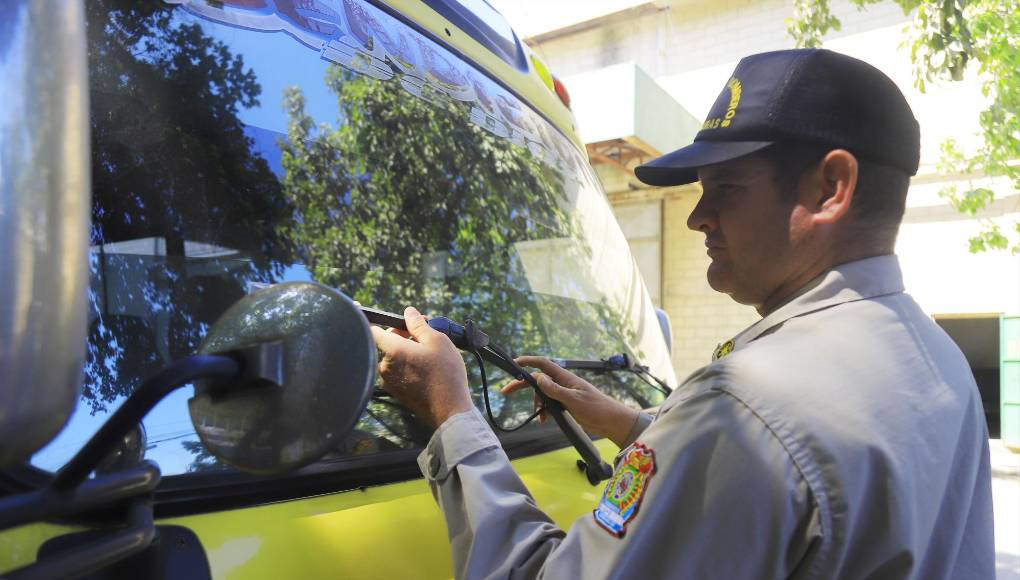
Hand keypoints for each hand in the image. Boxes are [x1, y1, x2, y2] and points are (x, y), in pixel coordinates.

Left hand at [371, 306, 472, 428]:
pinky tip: (426, 369)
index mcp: (392, 350)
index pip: (373, 330)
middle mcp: (385, 366)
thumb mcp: (437, 341)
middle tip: (425, 336)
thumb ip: (418, 325)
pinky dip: (407, 366)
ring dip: (406, 352)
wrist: (450, 409)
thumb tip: (408, 312)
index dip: (378, 322)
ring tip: (429, 355)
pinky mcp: (395, 392)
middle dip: (402, 336)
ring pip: (393, 358)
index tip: (390, 320)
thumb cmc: (446, 373)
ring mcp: (388, 381)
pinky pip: (397, 372)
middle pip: (386, 343)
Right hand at [501, 357, 638, 447]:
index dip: (527, 361)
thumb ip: (555, 390)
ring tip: (540, 417)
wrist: (611, 422)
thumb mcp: (573, 400)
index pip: (543, 364)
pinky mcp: (566, 403)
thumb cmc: (596, 408)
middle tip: (505, 391)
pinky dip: (544, 410)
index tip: (513, 363)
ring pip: (542, 394)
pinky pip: (549, 403)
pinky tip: (544, 420)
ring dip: (537, 404)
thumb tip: (538, 378)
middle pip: (538, 379)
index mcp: (565, 377)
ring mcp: (564, 393)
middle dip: (522, 384)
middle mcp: (563, 382)